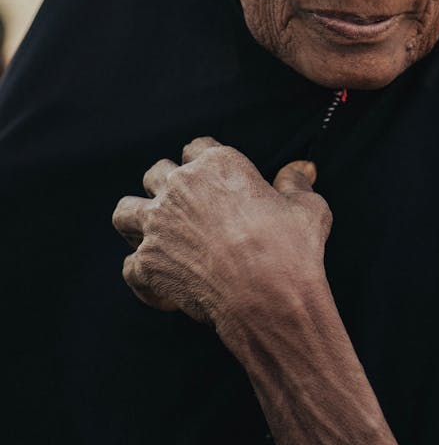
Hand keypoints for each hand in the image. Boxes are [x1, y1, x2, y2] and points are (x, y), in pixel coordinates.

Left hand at [112, 137, 331, 334]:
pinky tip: (164, 290)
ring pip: (125, 211)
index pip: (198, 147)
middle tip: (186, 209)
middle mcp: (180, 187)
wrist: (268, 298)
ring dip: (136, 220)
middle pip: (156, 172)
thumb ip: (296, 183)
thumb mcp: (307, 208)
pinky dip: (144, 278)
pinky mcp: (148, 263)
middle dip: (167, 187)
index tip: (214, 179)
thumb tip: (301, 169)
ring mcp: (157, 226)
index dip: (205, 161)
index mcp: (217, 165)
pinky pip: (129, 267)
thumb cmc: (291, 250)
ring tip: (154, 235)